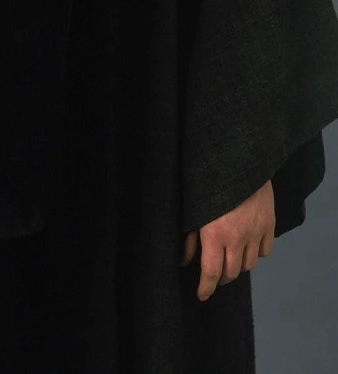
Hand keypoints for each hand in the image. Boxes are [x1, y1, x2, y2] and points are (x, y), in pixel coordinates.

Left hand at [182, 179, 274, 300]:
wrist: (239, 160)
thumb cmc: (208, 181)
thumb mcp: (192, 209)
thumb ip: (190, 237)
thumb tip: (186, 261)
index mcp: (215, 234)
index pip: (211, 273)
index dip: (205, 288)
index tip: (201, 295)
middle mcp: (238, 238)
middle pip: (231, 273)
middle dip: (221, 278)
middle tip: (213, 276)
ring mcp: (256, 232)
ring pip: (249, 264)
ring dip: (238, 266)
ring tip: (229, 259)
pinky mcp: (269, 225)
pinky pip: (265, 250)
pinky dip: (256, 253)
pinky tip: (247, 246)